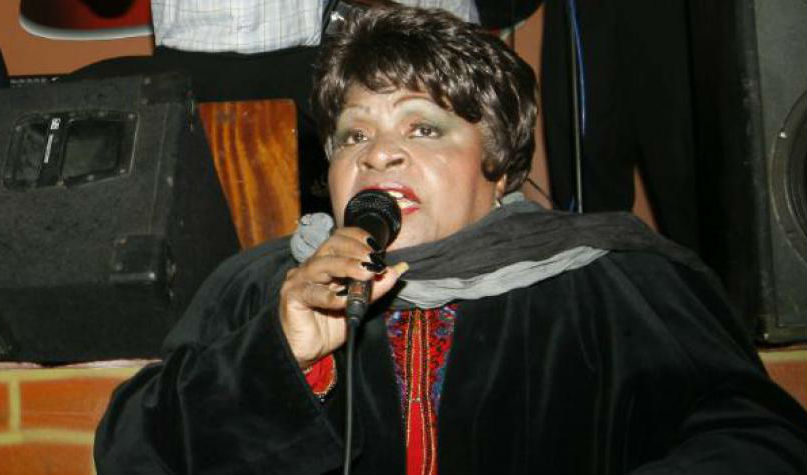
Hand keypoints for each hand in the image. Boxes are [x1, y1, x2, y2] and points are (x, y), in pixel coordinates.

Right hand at [279, 227, 405, 368]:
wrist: (307, 351)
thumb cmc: (328, 326)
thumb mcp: (358, 305)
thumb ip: (375, 287)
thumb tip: (398, 269)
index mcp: (326, 263)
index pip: (340, 238)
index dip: (359, 238)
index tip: (378, 249)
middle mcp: (311, 267)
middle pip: (332, 245)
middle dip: (356, 250)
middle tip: (374, 261)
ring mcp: (299, 280)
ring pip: (323, 264)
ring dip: (348, 267)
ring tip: (367, 273)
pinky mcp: (292, 296)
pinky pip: (313, 293)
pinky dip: (331, 296)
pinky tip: (345, 300)